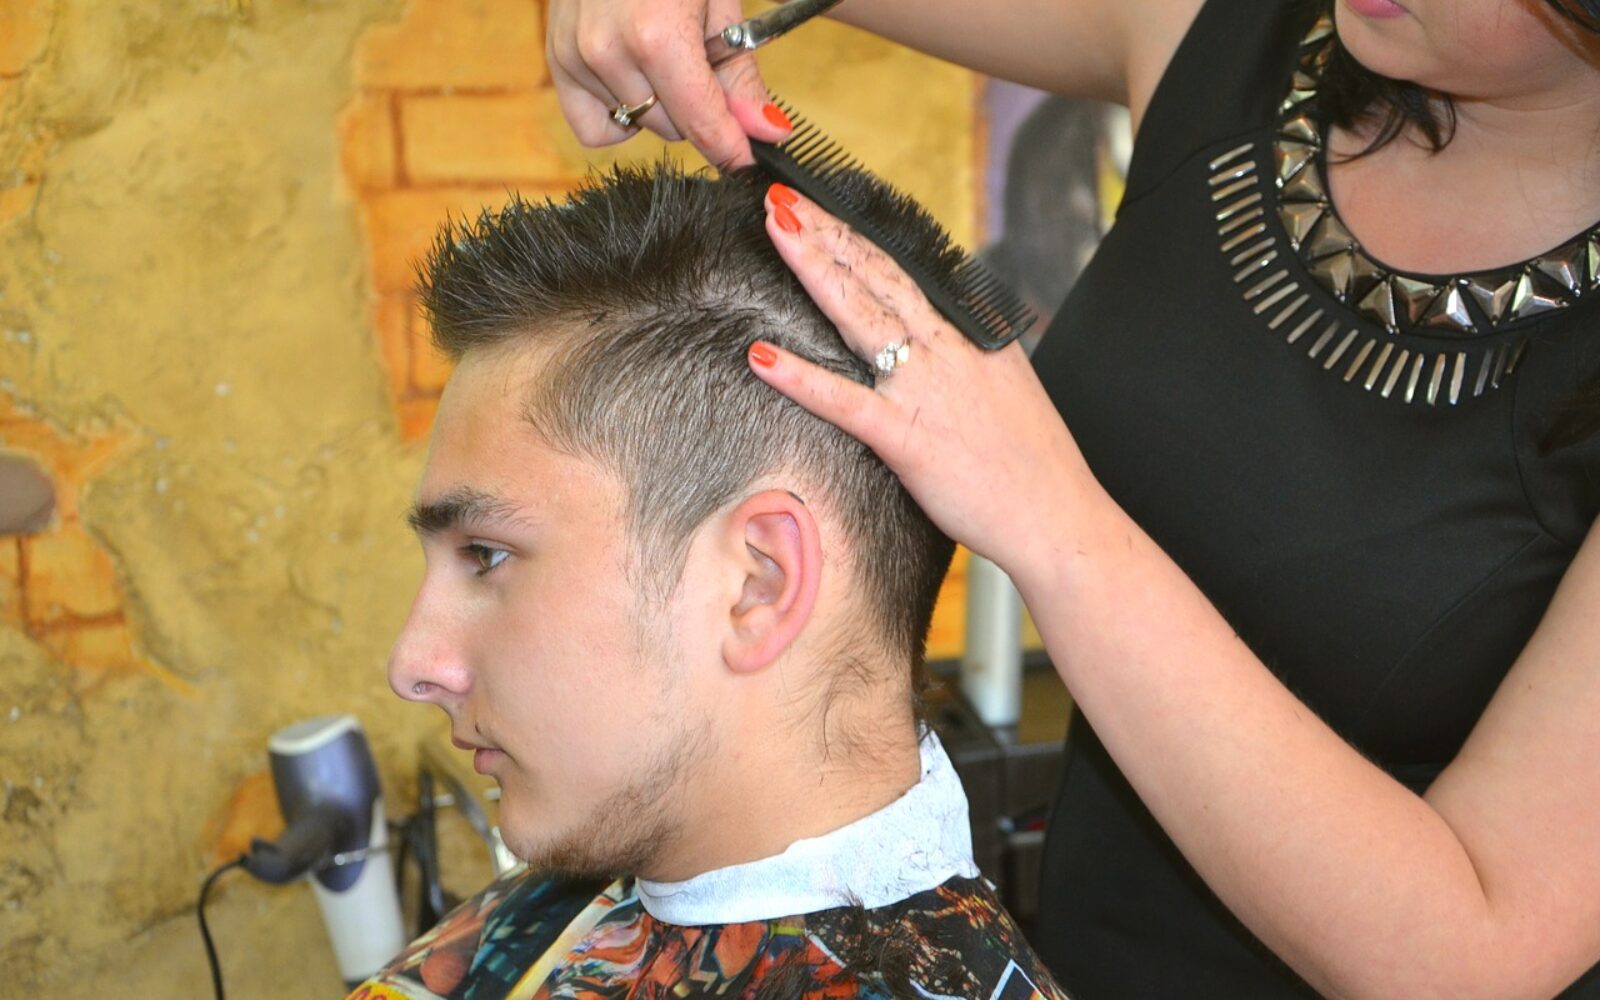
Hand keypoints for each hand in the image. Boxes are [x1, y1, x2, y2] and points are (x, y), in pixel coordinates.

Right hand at [546, 0, 792, 167]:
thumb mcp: (717, 2)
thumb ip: (739, 73)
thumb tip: (767, 132)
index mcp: (656, 34)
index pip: (701, 122)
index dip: (731, 148)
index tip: (746, 162)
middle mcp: (608, 51)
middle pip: (673, 127)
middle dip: (694, 104)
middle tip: (695, 56)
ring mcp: (575, 57)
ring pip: (639, 124)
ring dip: (657, 102)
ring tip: (658, 47)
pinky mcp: (556, 61)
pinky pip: (593, 127)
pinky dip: (617, 115)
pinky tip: (631, 79)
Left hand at [748, 184, 1093, 581]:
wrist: (1059, 518)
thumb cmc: (1030, 464)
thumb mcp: (1003, 387)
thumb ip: (964, 356)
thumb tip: (933, 337)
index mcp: (970, 335)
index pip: (904, 270)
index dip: (858, 234)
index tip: (821, 203)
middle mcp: (947, 350)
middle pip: (878, 274)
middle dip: (828, 230)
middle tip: (782, 192)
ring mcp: (926, 391)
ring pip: (862, 315)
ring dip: (815, 267)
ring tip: (776, 228)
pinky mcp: (908, 440)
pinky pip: (845, 402)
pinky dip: (802, 378)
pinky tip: (762, 356)